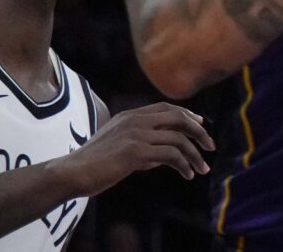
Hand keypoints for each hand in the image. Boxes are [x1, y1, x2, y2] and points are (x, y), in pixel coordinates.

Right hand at [57, 103, 213, 191]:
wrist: (71, 172)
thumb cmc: (93, 165)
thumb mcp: (119, 148)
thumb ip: (142, 147)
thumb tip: (165, 157)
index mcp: (130, 116)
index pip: (166, 108)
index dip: (186, 114)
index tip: (200, 124)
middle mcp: (135, 120)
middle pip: (178, 117)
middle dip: (199, 131)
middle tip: (211, 146)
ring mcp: (137, 134)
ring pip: (178, 138)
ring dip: (194, 154)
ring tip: (202, 169)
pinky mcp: (136, 151)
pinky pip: (170, 154)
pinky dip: (183, 164)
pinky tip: (187, 174)